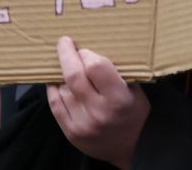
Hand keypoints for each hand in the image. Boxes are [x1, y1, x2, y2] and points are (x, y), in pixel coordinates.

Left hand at [48, 36, 150, 168]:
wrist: (131, 148)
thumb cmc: (136, 115)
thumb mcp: (137, 92)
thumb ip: (119, 74)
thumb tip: (95, 51)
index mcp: (119, 99)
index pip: (96, 67)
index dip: (88, 54)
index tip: (86, 48)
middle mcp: (98, 111)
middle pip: (74, 76)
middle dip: (67, 54)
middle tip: (65, 42)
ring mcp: (82, 123)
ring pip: (62, 89)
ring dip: (62, 74)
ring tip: (67, 66)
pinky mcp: (70, 132)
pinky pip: (55, 105)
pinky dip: (54, 90)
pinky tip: (56, 81)